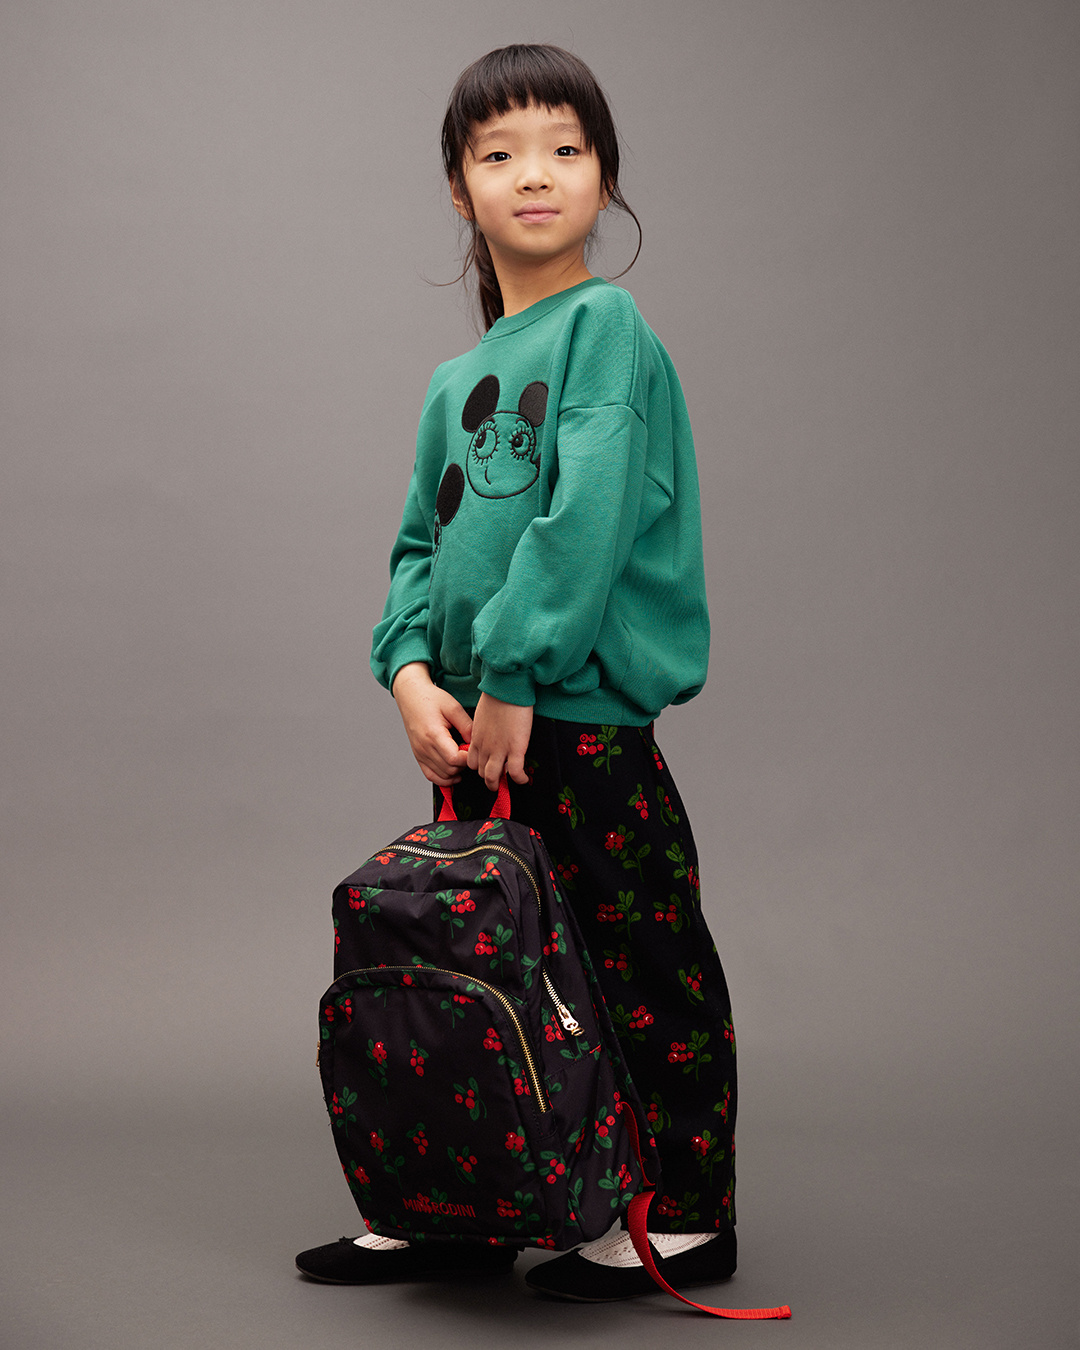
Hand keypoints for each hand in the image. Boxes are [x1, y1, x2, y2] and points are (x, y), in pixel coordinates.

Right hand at [391, 663, 472, 785]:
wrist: (411, 696)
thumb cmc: (431, 699)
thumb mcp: (453, 707)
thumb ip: (467, 726)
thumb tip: (476, 743)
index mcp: (433, 735)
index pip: (454, 759)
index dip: (468, 758)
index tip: (474, 750)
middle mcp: (424, 747)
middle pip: (450, 769)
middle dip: (464, 764)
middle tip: (469, 752)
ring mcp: (419, 753)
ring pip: (442, 775)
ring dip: (456, 771)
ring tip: (462, 758)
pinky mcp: (418, 756)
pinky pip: (431, 776)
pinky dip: (444, 778)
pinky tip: (454, 773)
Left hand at [467, 693, 532, 790]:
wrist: (506, 688)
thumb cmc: (497, 695)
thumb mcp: (482, 714)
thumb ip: (484, 726)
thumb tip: (491, 730)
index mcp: (476, 738)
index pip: (471, 762)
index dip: (479, 767)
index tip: (487, 767)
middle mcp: (484, 747)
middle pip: (481, 771)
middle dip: (488, 778)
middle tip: (497, 779)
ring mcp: (499, 749)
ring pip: (493, 776)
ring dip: (498, 783)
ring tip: (506, 785)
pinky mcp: (515, 748)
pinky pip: (515, 771)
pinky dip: (519, 779)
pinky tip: (523, 779)